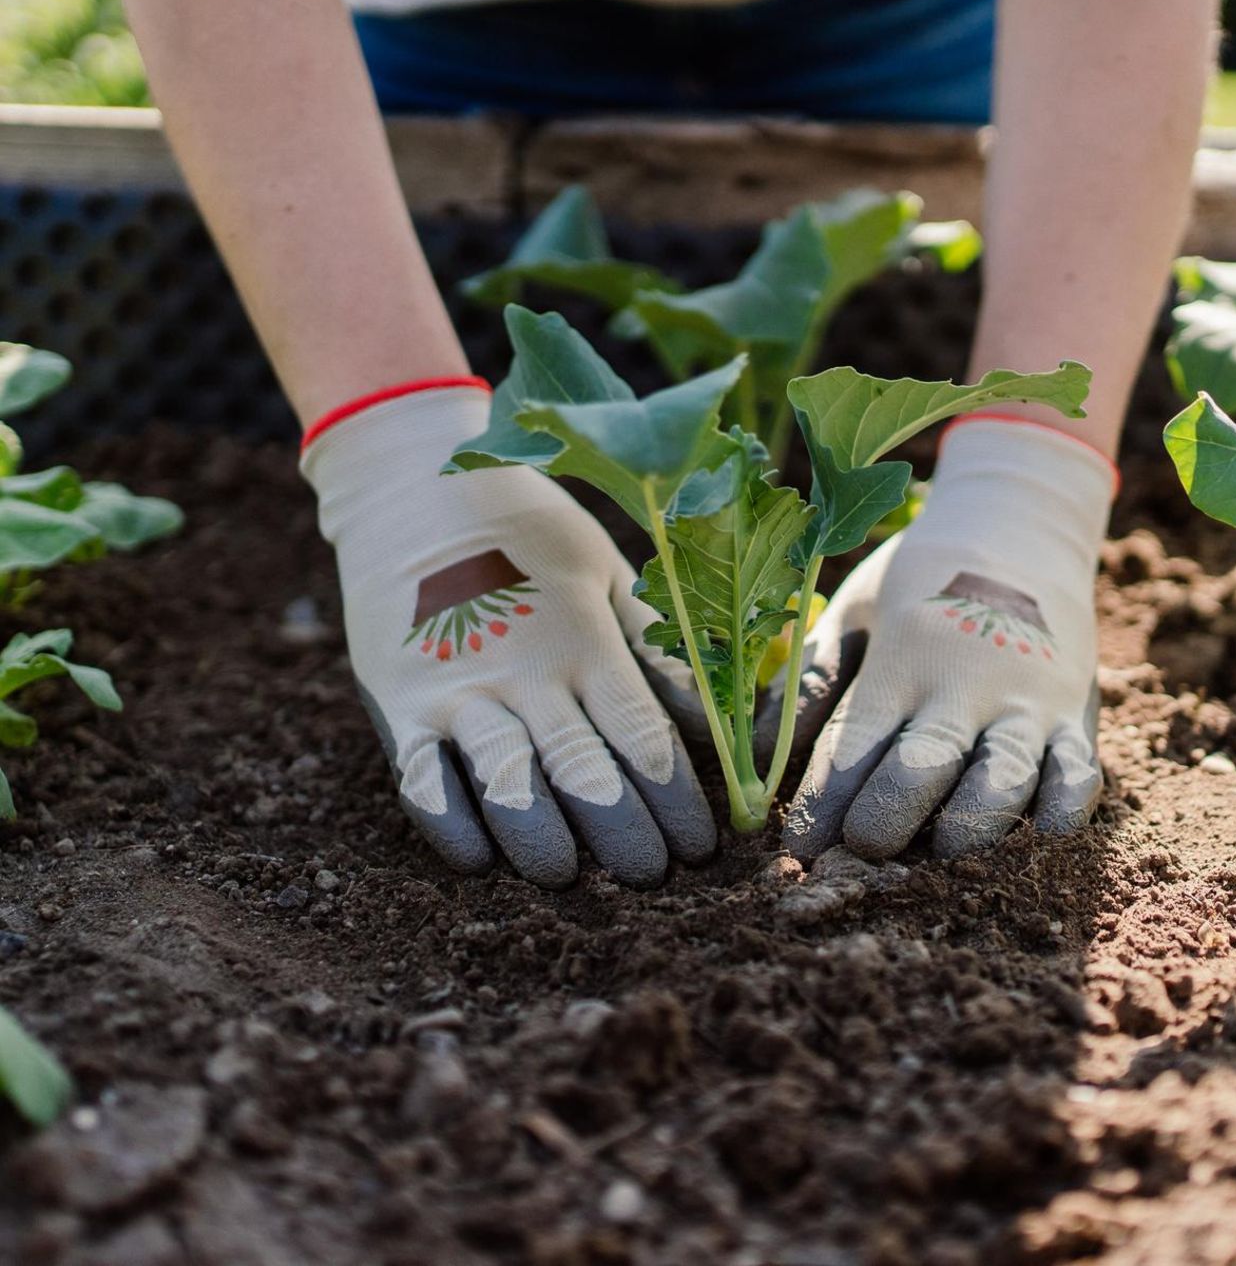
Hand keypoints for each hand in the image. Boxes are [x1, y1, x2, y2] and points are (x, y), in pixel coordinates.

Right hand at [301, 381, 715, 887]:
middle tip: (654, 876)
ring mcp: (455, 689)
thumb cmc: (525, 526)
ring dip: (544, 843)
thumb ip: (654, 645)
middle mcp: (524, 672)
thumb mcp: (605, 568)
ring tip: (571, 879)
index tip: (702, 843)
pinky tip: (480, 860)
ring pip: (508, 788)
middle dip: (626, 837)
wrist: (411, 481)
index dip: (677, 800)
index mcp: (584, 638)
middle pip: (586, 775)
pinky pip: (422, 781)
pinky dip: (451, 826)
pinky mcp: (395, 700)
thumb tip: (714, 715)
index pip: (643, 737)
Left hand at [768, 417, 1113, 860]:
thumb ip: (809, 682)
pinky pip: (1079, 771)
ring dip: (971, 825)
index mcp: (899, 661)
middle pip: (923, 767)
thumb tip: (757, 757)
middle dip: (888, 821)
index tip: (796, 850)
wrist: (1019, 521)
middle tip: (862, 851)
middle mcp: (963, 684)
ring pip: (1003, 778)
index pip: (854, 746)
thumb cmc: (916, 579)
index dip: (823, 805)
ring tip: (943, 851)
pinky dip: (1064, 806)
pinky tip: (1042, 834)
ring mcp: (1026, 701)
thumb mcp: (851, 613)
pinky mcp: (1075, 713)